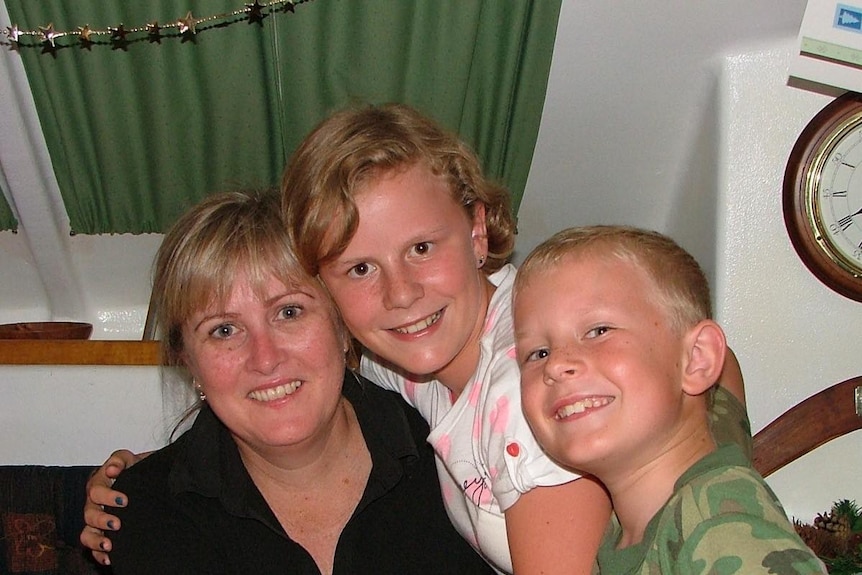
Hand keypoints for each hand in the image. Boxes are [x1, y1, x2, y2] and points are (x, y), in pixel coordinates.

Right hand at [79, 449, 147, 563]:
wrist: (145, 479)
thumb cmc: (136, 469)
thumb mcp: (131, 460)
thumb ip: (121, 459)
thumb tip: (112, 468)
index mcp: (100, 483)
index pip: (96, 489)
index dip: (107, 496)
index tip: (125, 501)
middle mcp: (94, 502)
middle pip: (90, 513)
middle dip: (102, 520)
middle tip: (117, 524)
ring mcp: (95, 519)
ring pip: (87, 532)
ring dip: (96, 540)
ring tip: (109, 545)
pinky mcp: (99, 532)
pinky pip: (93, 546)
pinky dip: (98, 554)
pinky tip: (109, 558)